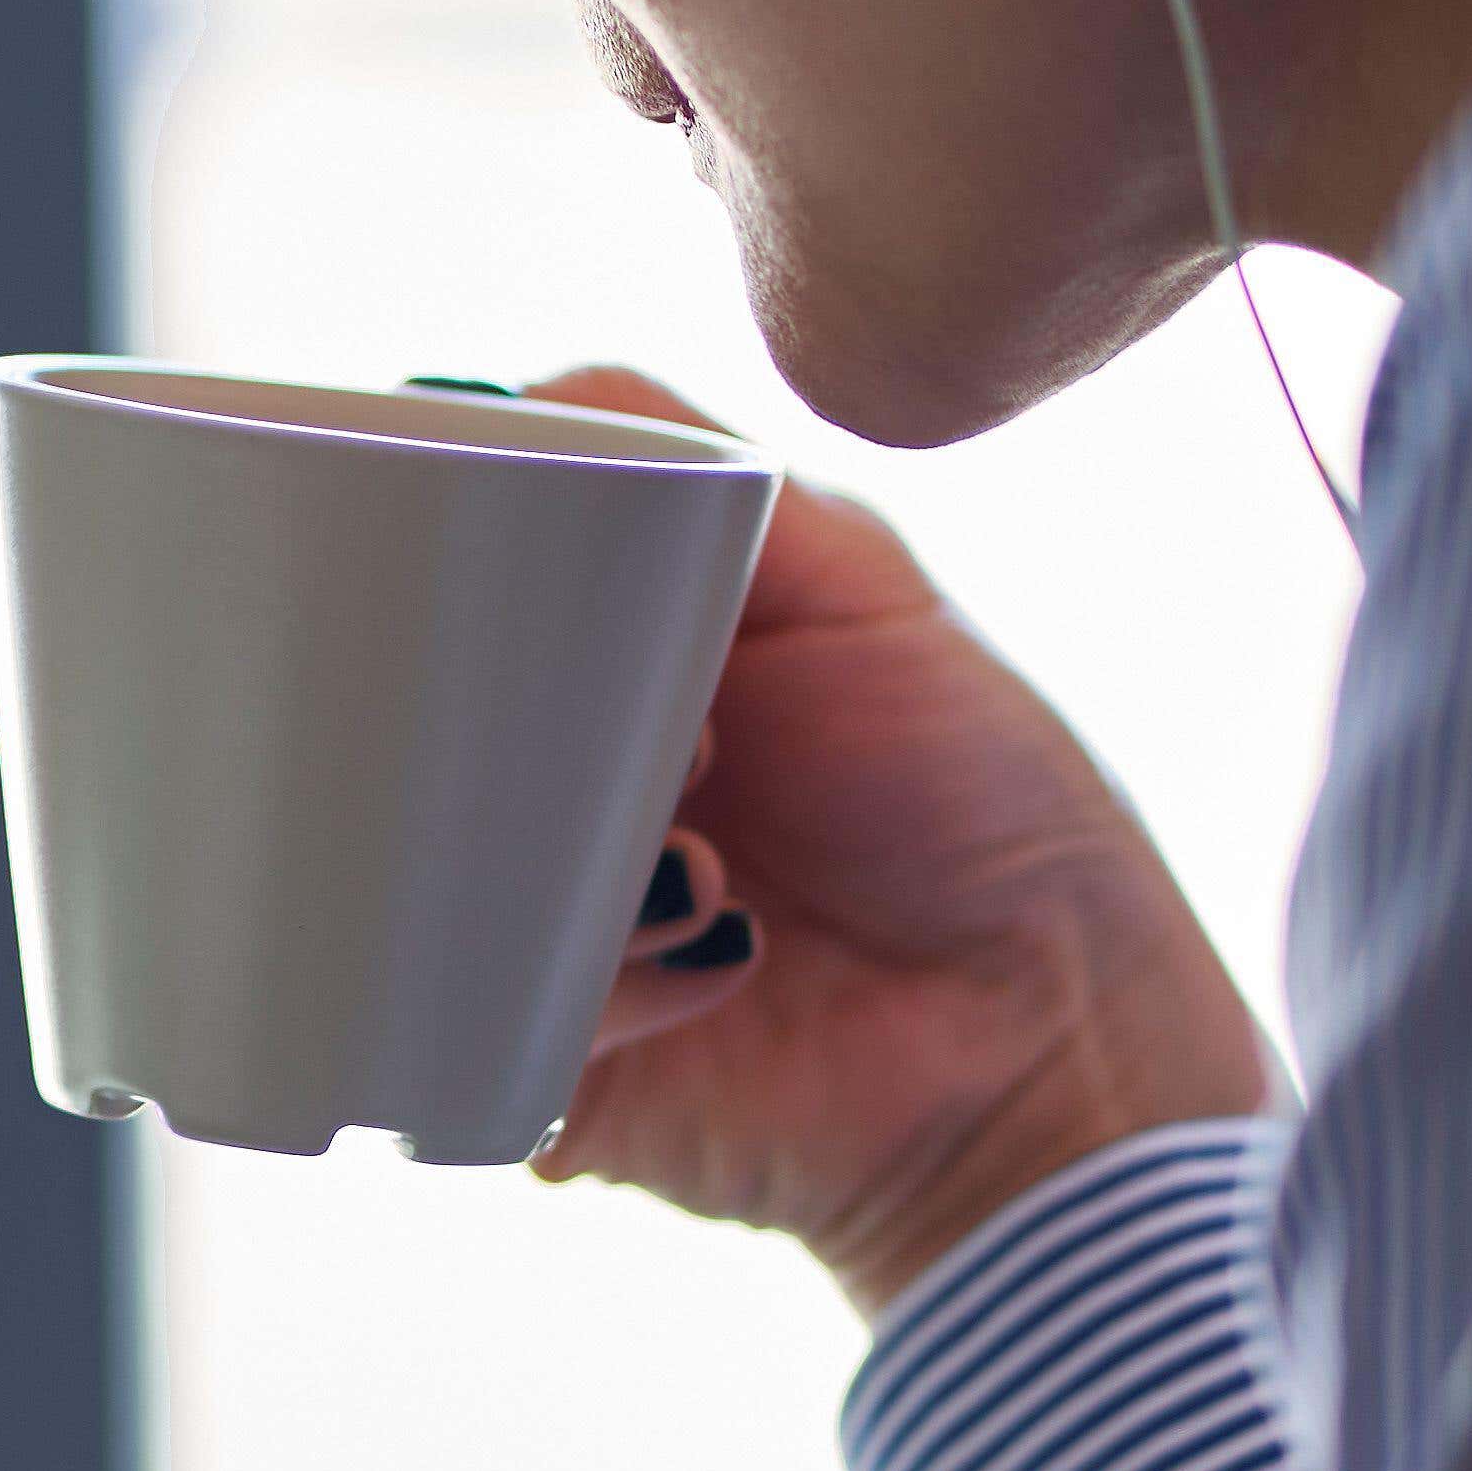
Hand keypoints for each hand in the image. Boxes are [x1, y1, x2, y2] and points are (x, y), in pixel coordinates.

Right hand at [525, 368, 1280, 1314]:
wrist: (1049, 1042)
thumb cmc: (983, 808)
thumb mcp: (859, 586)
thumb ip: (712, 482)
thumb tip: (516, 404)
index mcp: (610, 679)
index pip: (459, 604)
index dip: (458, 579)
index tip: (478, 567)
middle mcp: (555, 802)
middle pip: (422, 732)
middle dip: (514, 719)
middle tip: (672, 738)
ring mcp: (535, 936)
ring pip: (431, 869)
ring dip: (569, 853)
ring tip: (711, 870)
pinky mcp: (535, 1066)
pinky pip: (466, 1011)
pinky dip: (590, 971)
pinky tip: (714, 961)